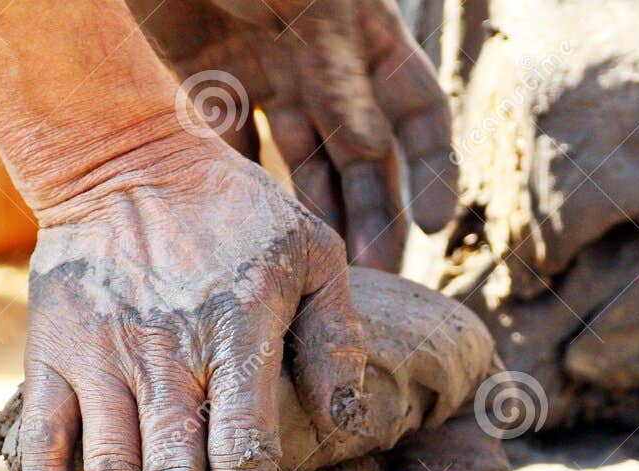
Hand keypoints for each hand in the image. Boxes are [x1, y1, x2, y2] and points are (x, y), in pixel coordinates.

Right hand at [16, 134, 364, 470]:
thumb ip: (336, 336)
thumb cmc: (235, 211)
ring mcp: (101, 357)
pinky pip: (44, 434)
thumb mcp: (314, 251)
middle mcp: (167, 354)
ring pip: (109, 469)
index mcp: (238, 333)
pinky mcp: (52, 352)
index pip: (243, 445)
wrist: (121, 155)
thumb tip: (350, 419)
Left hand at [138, 0, 456, 269]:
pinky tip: (249, 232)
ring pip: (299, 162)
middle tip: (375, 276)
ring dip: (314, 216)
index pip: (417, 108)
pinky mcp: (205, 81)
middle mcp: (321, 61)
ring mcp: (263, 72)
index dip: (431, 167)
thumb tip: (371, 149)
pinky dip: (241, 189)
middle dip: (373, 213)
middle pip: (362, 153)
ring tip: (319, 274)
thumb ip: (337, 69)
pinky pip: (230, 148)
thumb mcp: (308, 2)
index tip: (434, 225)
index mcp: (362, 31)